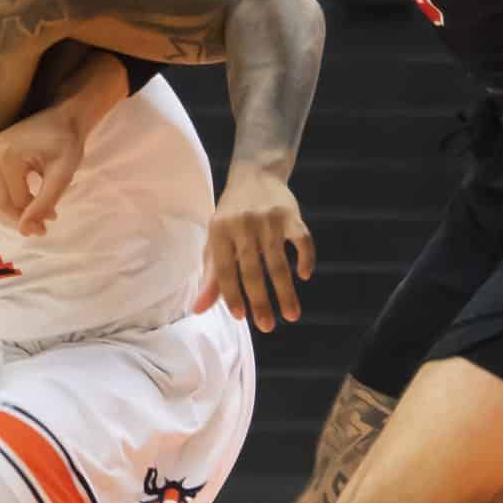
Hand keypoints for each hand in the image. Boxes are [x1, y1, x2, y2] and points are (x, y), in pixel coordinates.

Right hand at [0, 103, 88, 238]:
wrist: (66, 116)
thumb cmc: (68, 142)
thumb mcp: (61, 175)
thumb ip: (43, 203)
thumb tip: (24, 231)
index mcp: (6, 155)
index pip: (14, 199)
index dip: (31, 217)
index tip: (49, 224)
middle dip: (18, 216)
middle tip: (41, 226)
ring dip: (14, 207)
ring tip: (38, 212)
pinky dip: (10, 194)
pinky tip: (30, 198)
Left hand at [194, 166, 314, 331]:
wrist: (254, 175)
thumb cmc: (231, 216)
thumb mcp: (216, 240)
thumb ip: (211, 276)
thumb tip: (198, 310)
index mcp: (219, 232)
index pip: (223, 270)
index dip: (231, 294)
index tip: (241, 317)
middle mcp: (243, 226)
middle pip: (252, 271)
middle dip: (260, 301)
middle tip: (267, 327)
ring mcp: (268, 220)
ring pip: (278, 262)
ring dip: (286, 291)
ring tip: (292, 315)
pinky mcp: (291, 215)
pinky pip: (302, 240)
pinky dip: (305, 258)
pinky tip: (304, 276)